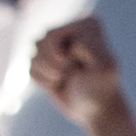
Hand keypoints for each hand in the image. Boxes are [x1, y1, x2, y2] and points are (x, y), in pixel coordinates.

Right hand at [29, 13, 135, 135]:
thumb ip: (90, 49)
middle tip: (70, 75)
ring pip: (33, 55)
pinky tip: (59, 84)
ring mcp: (58, 46)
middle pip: (40, 42)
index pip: (53, 35)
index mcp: (87, 25)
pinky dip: (42, 81)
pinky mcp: (47, 62)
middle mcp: (71, 30)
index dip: (61, 57)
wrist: (96, 110)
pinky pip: (30, 68)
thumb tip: (69, 42)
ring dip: (48, 74)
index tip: (82, 67)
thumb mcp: (105, 68)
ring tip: (65, 79)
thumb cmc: (102, 88)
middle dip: (52, 65)